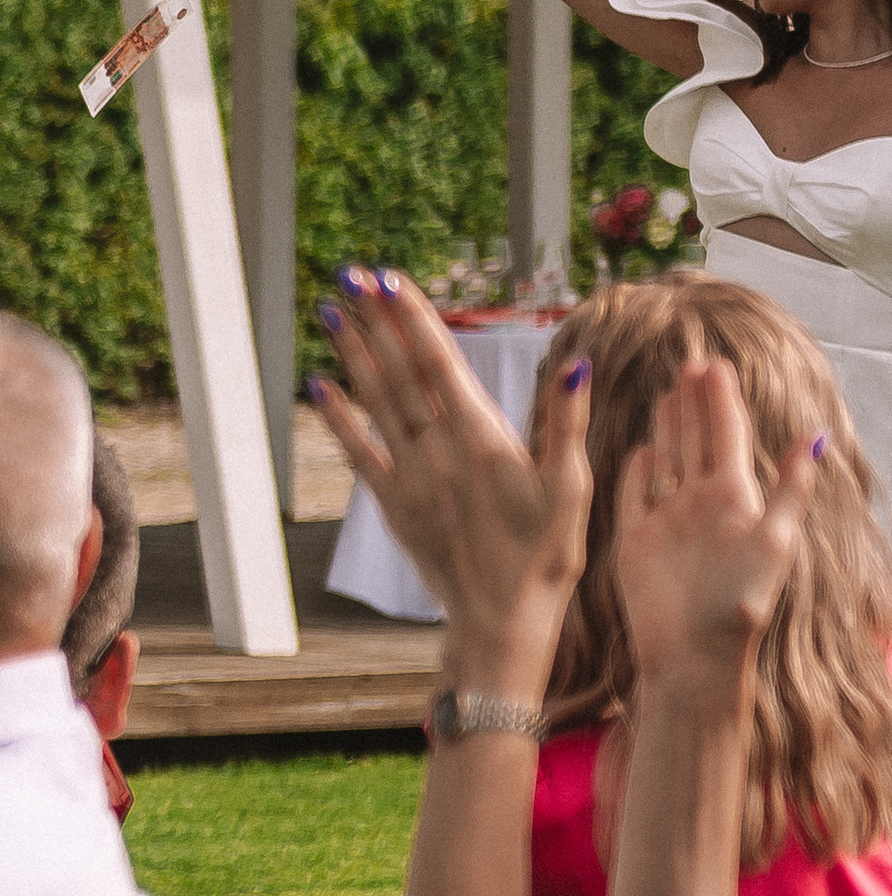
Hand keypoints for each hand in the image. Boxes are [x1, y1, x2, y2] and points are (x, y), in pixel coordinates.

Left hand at [312, 272, 589, 687]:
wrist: (502, 622)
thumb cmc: (546, 557)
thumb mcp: (571, 489)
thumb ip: (566, 423)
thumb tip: (576, 364)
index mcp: (482, 440)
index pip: (439, 362)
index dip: (412, 318)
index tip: (390, 279)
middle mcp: (438, 452)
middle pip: (400, 372)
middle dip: (375, 320)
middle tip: (350, 273)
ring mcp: (411, 478)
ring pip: (376, 403)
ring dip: (353, 355)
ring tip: (332, 312)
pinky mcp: (395, 505)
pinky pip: (360, 454)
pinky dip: (338, 419)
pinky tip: (318, 387)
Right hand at [614, 356, 817, 689]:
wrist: (692, 655)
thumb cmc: (738, 603)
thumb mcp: (774, 541)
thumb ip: (790, 488)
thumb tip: (814, 435)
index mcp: (735, 498)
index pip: (728, 436)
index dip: (721, 399)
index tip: (715, 362)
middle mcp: (702, 505)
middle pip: (697, 441)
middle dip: (694, 403)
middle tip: (691, 363)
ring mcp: (668, 521)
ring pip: (668, 460)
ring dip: (669, 427)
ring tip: (669, 392)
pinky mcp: (635, 542)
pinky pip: (635, 497)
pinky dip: (637, 472)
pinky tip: (642, 450)